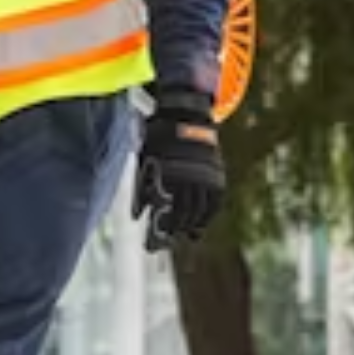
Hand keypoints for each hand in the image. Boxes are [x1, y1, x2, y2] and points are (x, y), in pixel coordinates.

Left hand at [132, 92, 225, 249]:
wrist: (186, 117)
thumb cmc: (159, 141)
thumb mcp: (146, 161)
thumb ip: (142, 188)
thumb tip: (137, 215)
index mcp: (170, 174)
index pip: (168, 207)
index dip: (164, 225)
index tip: (157, 237)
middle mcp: (190, 177)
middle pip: (186, 212)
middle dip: (177, 227)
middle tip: (170, 237)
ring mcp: (206, 177)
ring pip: (201, 210)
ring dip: (193, 224)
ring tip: (185, 233)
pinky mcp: (217, 176)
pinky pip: (214, 203)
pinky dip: (208, 215)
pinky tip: (200, 225)